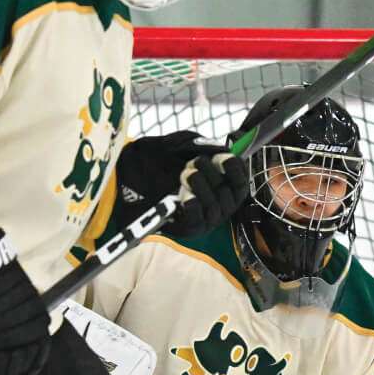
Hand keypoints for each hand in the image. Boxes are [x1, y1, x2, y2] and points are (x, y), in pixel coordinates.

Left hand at [115, 131, 247, 234]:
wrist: (132, 176)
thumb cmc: (162, 159)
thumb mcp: (184, 146)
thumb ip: (204, 145)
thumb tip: (224, 148)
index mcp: (224, 186)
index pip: (240, 181)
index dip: (235, 169)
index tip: (223, 158)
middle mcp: (220, 205)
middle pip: (227, 193)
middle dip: (211, 174)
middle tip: (193, 163)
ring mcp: (206, 219)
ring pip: (214, 207)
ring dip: (200, 186)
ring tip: (185, 174)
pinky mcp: (189, 229)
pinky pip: (197, 220)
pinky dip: (194, 206)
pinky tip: (187, 196)